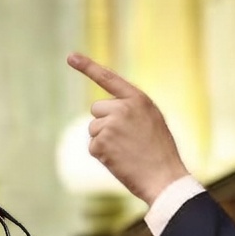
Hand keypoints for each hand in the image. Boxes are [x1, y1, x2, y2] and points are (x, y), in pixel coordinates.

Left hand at [67, 52, 188, 204]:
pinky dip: (102, 155)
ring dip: (103, 140)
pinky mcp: (101, 142)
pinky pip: (92, 146)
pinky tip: (119, 160)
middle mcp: (123, 108)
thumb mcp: (152, 121)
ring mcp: (111, 124)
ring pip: (93, 128)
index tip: (71, 57)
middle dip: (104, 123)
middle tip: (125, 140)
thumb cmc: (160, 153)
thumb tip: (104, 110)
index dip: (88, 66)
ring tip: (125, 151)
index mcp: (138, 99)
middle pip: (97, 109)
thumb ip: (131, 109)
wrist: (163, 177)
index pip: (109, 78)